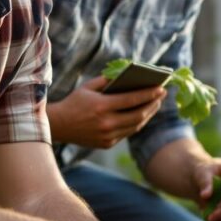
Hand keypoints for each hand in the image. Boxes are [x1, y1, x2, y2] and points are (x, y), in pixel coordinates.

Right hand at [46, 76, 165, 149]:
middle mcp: (106, 123)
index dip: (149, 94)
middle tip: (162, 96)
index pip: (132, 99)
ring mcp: (107, 136)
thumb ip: (108, 80)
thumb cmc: (75, 102)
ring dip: (148, 115)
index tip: (161, 88)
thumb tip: (129, 76)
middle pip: (138, 114)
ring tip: (155, 105)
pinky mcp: (107, 144)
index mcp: (101, 106)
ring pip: (135, 126)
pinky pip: (127, 133)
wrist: (58, 126)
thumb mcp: (89, 87)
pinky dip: (137, 123)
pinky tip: (143, 115)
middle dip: (153, 104)